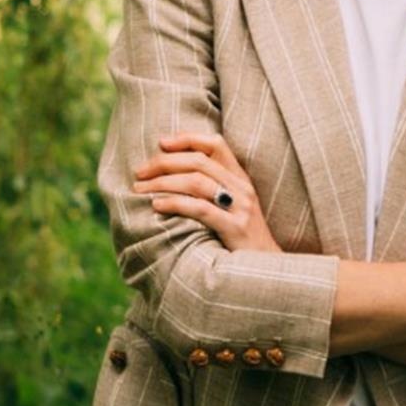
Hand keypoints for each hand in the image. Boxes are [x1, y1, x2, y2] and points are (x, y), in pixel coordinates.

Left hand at [133, 131, 281, 252]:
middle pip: (199, 161)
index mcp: (240, 178)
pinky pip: (200, 209)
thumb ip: (212, 188)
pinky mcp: (235, 228)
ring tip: (141, 190)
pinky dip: (175, 204)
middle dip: (164, 163)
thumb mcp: (233, 206)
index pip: (215, 144)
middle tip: (140, 173)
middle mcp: (242, 188)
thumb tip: (172, 175)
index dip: (187, 139)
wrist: (265, 266)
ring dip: (163, 183)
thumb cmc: (241, 238)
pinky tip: (157, 206)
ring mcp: (240, 207)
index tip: (160, 143)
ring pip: (196, 182)